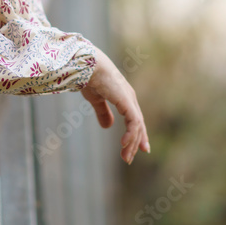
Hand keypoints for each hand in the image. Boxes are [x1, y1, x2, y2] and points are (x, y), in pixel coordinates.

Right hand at [80, 46, 149, 164]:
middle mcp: (130, 99)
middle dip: (135, 142)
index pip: (134, 119)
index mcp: (124, 97)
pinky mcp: (127, 102)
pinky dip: (131, 135)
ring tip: (125, 157)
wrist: (87, 66)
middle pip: (138, 125)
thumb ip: (102, 112)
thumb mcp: (96, 99)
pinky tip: (124, 144)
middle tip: (128, 158)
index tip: (137, 149)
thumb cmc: (90, 78)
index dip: (136, 134)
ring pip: (137, 127)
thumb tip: (107, 127)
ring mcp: (130, 100)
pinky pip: (134, 123)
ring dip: (132, 143)